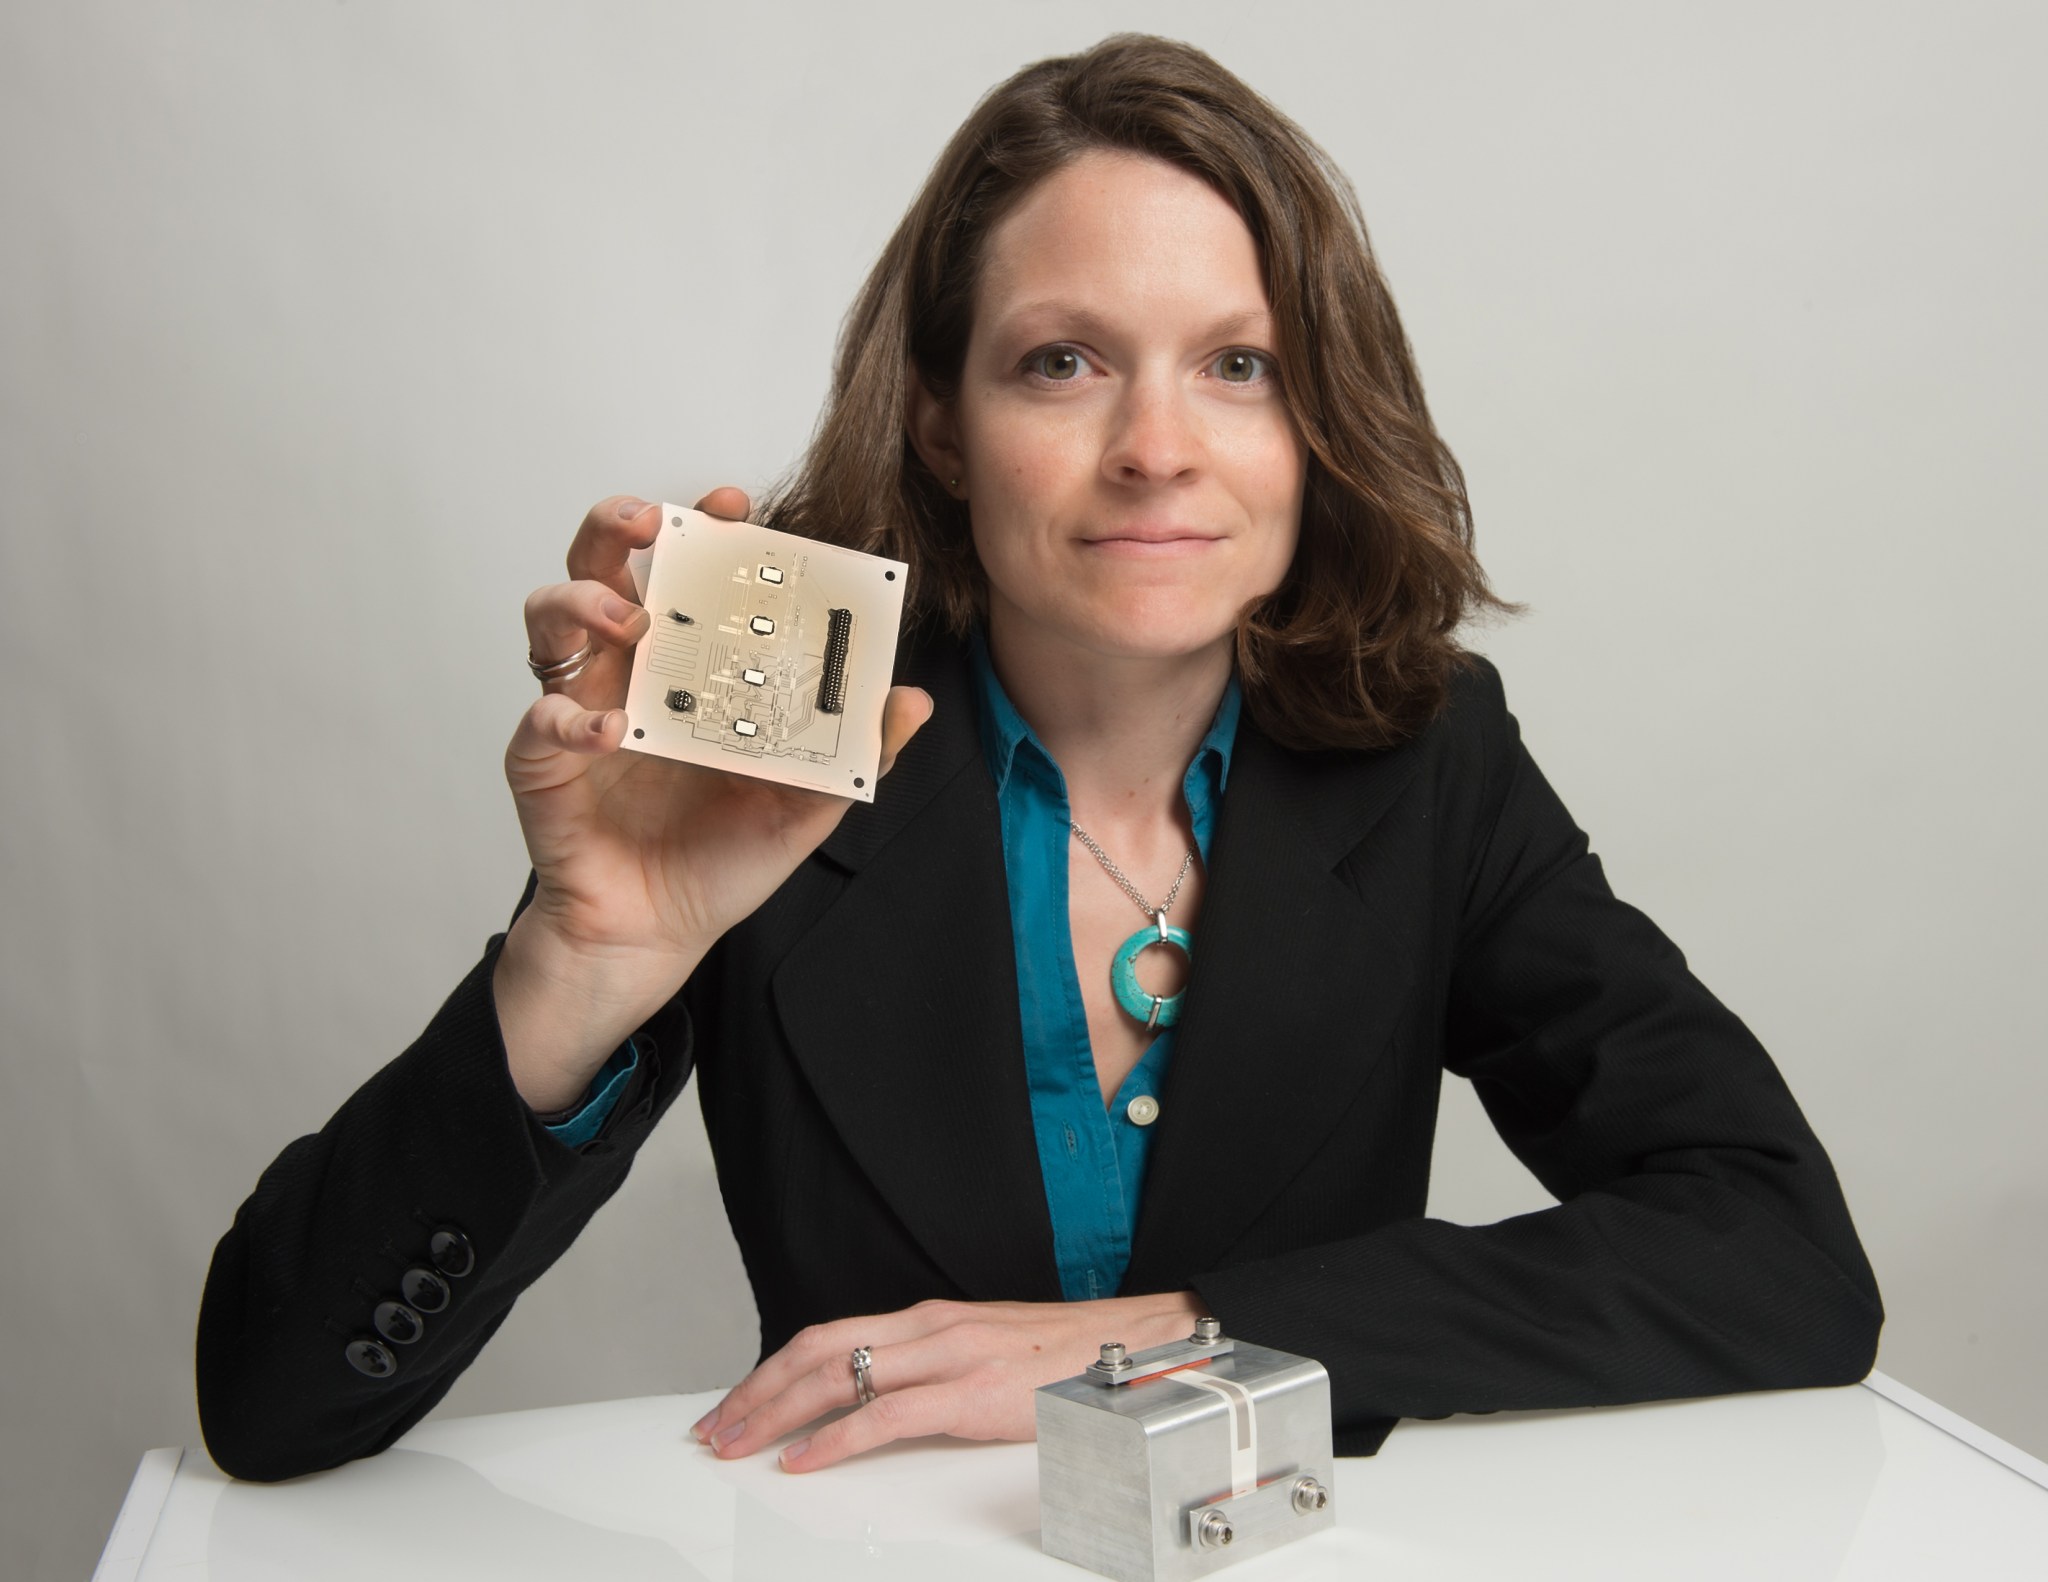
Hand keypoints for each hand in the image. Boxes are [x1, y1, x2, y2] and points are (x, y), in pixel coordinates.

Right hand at [495, 488, 933, 1107]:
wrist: (658, 935)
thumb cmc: (720, 859)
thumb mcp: (806, 804)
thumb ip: (855, 752)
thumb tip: (912, 701)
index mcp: (690, 666)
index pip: (689, 576)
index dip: (705, 531)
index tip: (735, 507)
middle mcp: (630, 672)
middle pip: (601, 566)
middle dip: (617, 526)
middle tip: (653, 523)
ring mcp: (580, 709)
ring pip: (550, 618)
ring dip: (582, 601)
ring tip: (630, 620)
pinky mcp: (543, 763)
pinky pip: (541, 722)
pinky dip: (570, 719)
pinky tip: (609, 732)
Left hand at [691, 1290, 1202, 1471]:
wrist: (1132, 1344)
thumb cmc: (1062, 1357)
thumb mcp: (981, 1352)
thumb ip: (928, 1370)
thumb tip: (873, 1405)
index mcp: (927, 1318)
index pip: (826, 1336)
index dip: (770, 1370)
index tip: (735, 1403)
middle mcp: (928, 1327)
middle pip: (816, 1350)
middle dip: (755, 1391)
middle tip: (716, 1428)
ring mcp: (948, 1355)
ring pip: (837, 1375)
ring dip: (777, 1412)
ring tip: (741, 1443)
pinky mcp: (971, 1391)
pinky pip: (885, 1414)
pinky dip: (836, 1438)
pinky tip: (806, 1458)